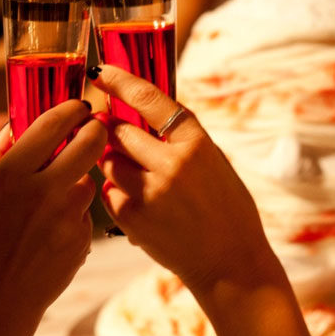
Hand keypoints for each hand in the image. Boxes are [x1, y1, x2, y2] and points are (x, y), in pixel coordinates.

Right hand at [0, 100, 106, 335]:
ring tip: (52, 200)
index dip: (71, 108)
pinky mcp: (83, 240)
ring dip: (78, 179)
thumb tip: (18, 121)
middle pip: (91, 140)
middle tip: (89, 131)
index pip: (55, 121)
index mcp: (12, 173)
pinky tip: (51, 231)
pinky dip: (74, 214)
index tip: (76, 106)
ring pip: (88, 178)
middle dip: (94, 130)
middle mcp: (44, 190)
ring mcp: (67, 217)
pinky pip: (86, 213)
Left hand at [93, 64, 268, 290]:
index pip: (148, 99)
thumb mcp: (212, 159)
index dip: (119, 81)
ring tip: (136, 175)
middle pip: (118, 130)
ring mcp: (151, 193)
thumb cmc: (224, 206)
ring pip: (108, 161)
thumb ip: (177, 136)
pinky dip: (116, 192)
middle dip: (110, 128)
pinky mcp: (134, 220)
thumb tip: (134, 107)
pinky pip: (108, 192)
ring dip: (112, 161)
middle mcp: (173, 164)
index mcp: (196, 142)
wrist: (233, 264)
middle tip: (111, 129)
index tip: (100, 71)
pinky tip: (138, 202)